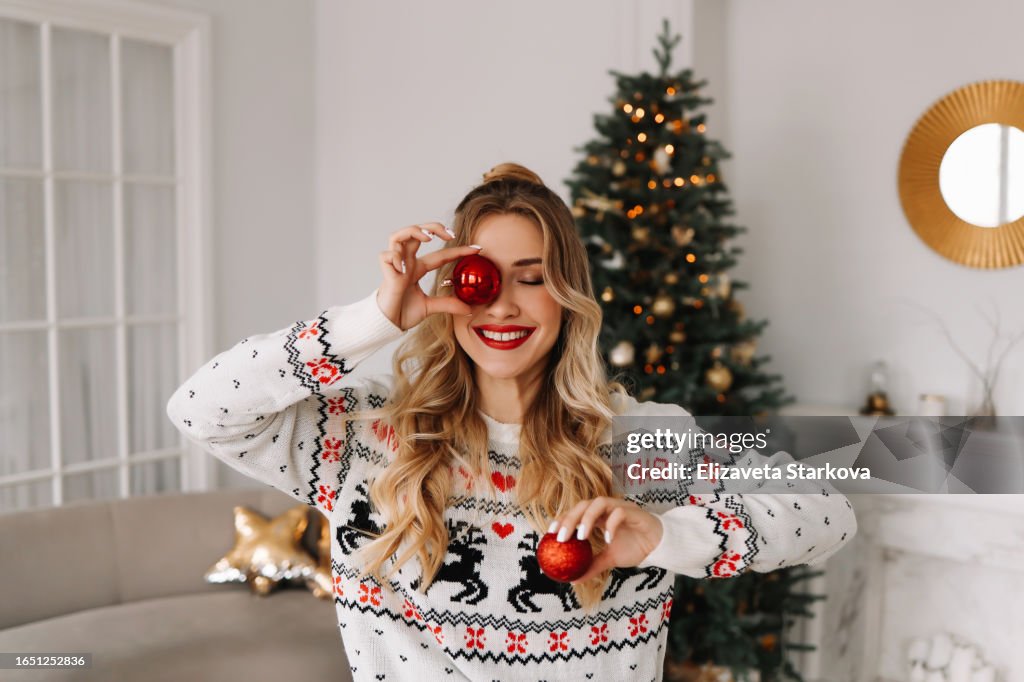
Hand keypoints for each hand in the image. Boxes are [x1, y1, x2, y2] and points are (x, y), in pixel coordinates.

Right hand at [376, 223, 482, 330]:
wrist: (387, 324)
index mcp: (417, 269)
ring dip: (414, 231)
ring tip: (427, 238)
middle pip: (417, 233)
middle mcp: (407, 263)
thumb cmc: (402, 313)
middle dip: (433, 227)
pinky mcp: (385, 271)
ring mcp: (395, 265)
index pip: (440, 255)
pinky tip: (403, 270)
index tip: (477, 249)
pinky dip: (395, 257)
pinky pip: (387, 255)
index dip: (458, 250)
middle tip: (450, 234)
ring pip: (398, 235)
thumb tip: (469, 310)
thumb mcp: (429, 307)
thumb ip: (447, 305)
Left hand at [549, 497, 663, 582]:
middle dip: (570, 518)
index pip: (576, 512)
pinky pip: (619, 513)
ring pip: (599, 502)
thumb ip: (592, 566)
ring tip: (581, 537)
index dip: (562, 519)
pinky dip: (611, 525)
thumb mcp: (610, 559)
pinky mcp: (635, 512)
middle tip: (561, 537)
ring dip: (587, 518)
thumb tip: (572, 580)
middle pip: (584, 504)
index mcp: (600, 516)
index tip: (550, 533)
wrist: (659, 547)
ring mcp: (621, 508)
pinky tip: (607, 540)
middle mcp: (608, 508)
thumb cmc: (635, 548)